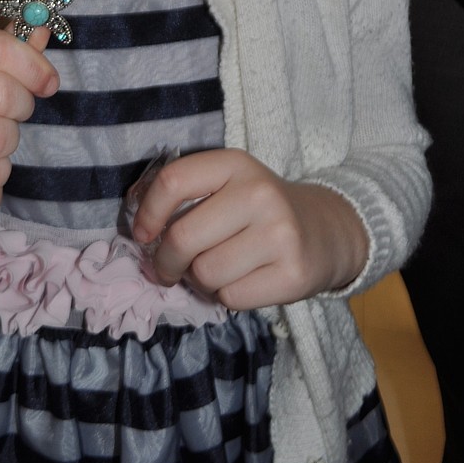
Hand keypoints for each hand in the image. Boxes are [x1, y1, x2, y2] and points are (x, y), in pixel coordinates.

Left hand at [131, 148, 368, 308]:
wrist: (325, 231)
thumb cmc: (259, 210)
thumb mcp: (227, 184)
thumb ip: (185, 195)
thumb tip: (138, 229)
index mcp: (235, 164)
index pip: (173, 181)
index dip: (147, 213)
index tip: (143, 234)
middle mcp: (259, 193)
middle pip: (183, 238)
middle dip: (165, 262)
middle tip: (166, 269)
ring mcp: (280, 234)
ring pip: (205, 274)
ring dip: (199, 281)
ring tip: (215, 270)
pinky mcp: (293, 274)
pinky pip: (230, 298)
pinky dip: (225, 297)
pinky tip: (241, 281)